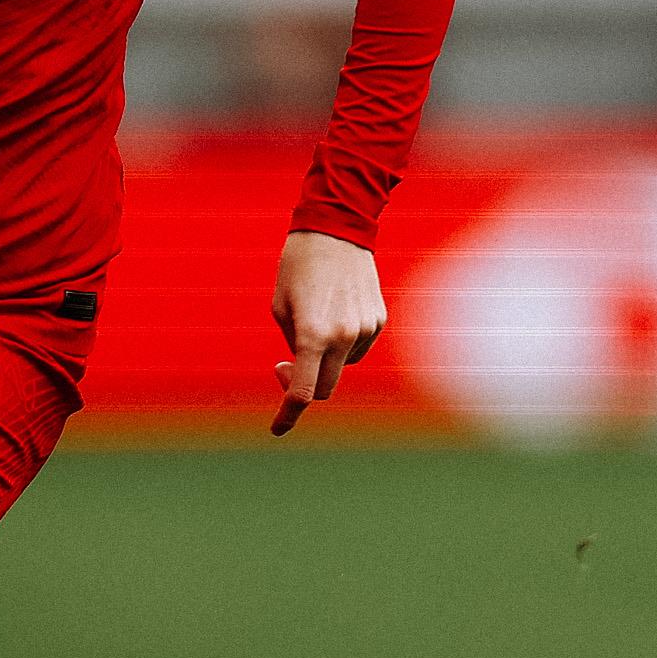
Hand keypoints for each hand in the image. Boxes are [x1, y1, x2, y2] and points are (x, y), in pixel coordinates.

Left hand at [270, 230, 386, 433]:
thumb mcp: (280, 308)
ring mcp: (365, 329)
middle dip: (303, 386)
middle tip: (282, 365)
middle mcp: (343, 337)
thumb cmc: (297, 267)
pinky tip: (334, 311)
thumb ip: (292, 346)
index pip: (302, 392)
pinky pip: (358, 347)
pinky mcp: (379, 320)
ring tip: (312, 321)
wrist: (336, 229)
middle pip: (325, 388)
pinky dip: (343, 343)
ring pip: (343, 367)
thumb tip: (303, 371)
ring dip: (325, 360)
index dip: (288, 414)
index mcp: (312, 335)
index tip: (277, 428)